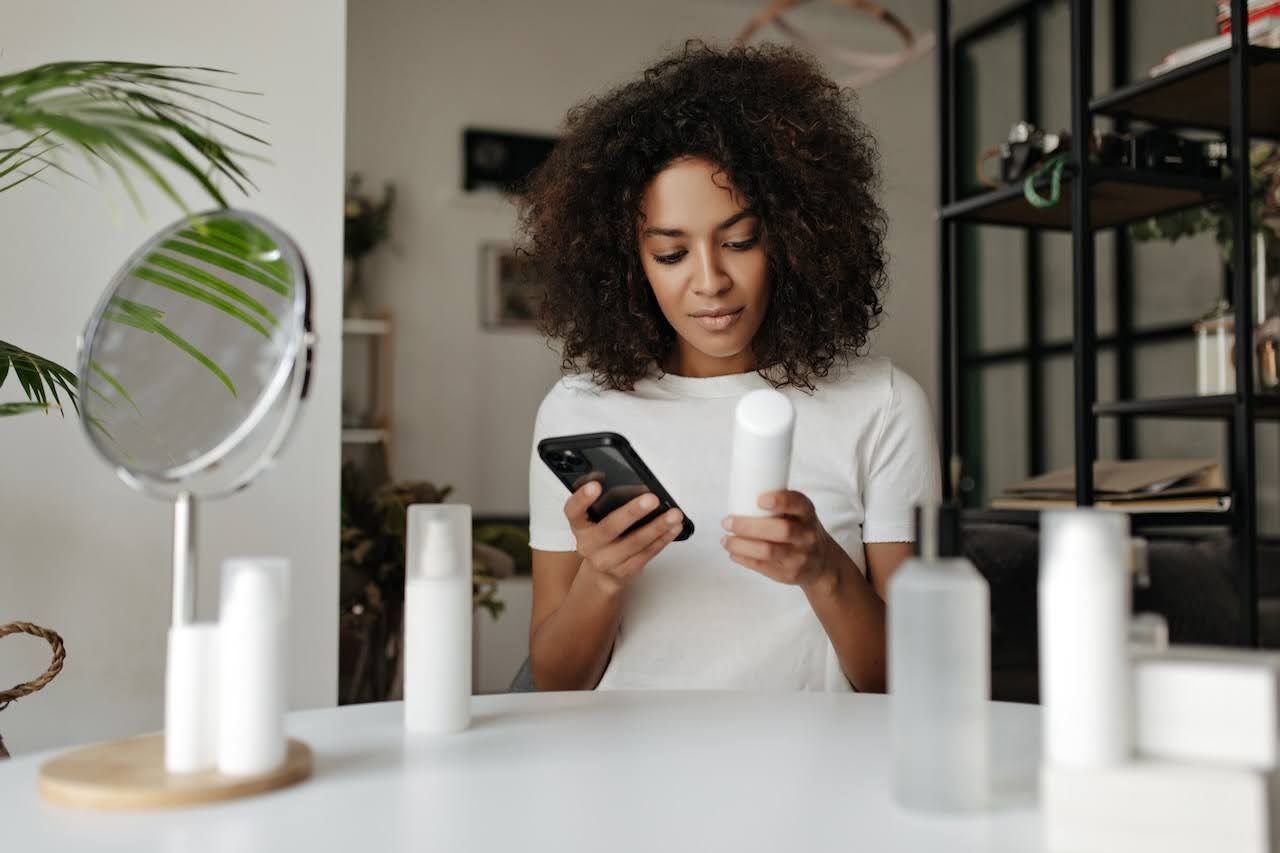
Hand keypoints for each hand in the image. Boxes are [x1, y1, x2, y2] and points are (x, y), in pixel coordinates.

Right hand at [563, 480, 683, 592]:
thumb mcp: (595, 519)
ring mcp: (606, 561)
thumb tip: (632, 482)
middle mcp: (588, 544)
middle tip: (651, 499)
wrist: (601, 572)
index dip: (582, 498)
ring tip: (674, 514)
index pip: (573, 511)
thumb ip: (606, 502)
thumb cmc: (602, 536)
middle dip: (632, 512)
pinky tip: (674, 528)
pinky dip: (662, 540)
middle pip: (609, 528)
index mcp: (579, 525)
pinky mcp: (625, 571)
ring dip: (657, 527)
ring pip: (634, 543)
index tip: (595, 485)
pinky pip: (646, 555)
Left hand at [720, 490, 838, 591]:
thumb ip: (778, 505)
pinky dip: (743, 558)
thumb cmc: (801, 530)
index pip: (799, 504)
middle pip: (781, 530)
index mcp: (807, 514)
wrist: (821, 562)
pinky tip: (733, 552)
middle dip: (749, 526)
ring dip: (741, 545)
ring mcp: (799, 557)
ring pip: (768, 551)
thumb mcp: (799, 514)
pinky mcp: (788, 573)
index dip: (781, 501)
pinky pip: (762, 566)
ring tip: (726, 540)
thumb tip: (739, 493)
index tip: (760, 499)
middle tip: (727, 521)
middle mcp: (807, 536)